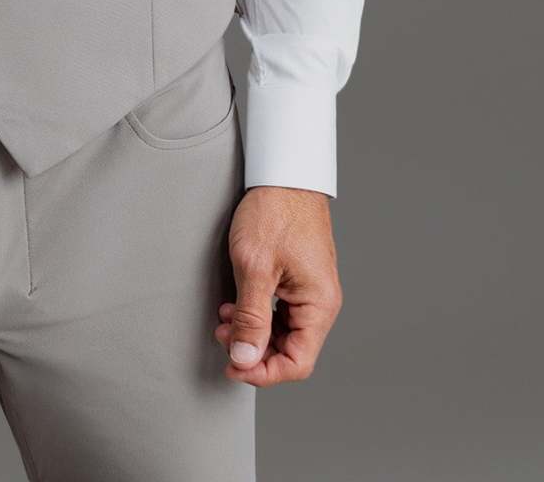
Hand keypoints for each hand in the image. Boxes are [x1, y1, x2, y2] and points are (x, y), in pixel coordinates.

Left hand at [214, 186, 342, 385]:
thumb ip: (250, 318)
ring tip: (225, 320)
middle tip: (223, 337)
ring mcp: (310, 289)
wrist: (284, 172)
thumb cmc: (274, 212)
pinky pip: (281, 310)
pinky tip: (236, 305)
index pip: (298, 362)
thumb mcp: (255, 267)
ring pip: (283, 331)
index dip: (264, 372)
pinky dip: (258, 314)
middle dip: (254, 350)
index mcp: (319, 305)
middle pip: (290, 349)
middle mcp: (320, 302)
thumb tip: (245, 359)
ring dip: (253, 332)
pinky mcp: (299, 277)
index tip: (234, 365)